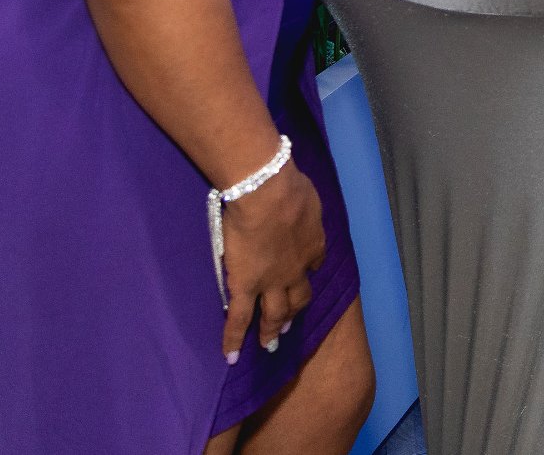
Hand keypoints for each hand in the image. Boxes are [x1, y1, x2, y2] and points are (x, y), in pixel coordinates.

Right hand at [219, 164, 326, 360]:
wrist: (267, 194)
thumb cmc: (289, 187)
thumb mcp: (309, 198)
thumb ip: (306, 210)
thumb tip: (302, 209)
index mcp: (313, 244)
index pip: (313, 262)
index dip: (307, 269)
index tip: (304, 271)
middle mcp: (296, 270)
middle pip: (299, 296)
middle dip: (295, 310)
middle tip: (290, 323)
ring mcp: (272, 282)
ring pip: (275, 313)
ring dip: (272, 329)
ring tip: (269, 343)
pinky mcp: (247, 287)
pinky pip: (239, 319)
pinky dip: (234, 340)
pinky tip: (230, 357)